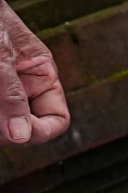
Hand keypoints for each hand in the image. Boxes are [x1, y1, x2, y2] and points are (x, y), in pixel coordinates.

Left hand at [1, 0, 67, 145]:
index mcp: (41, 74)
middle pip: (25, 124)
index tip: (16, 136)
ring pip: (5, 121)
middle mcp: (23, 85)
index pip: (56, 119)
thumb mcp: (1, 56)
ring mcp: (3, 88)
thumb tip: (22, 136)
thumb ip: (12, 94)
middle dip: (7, 127)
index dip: (39, 132)